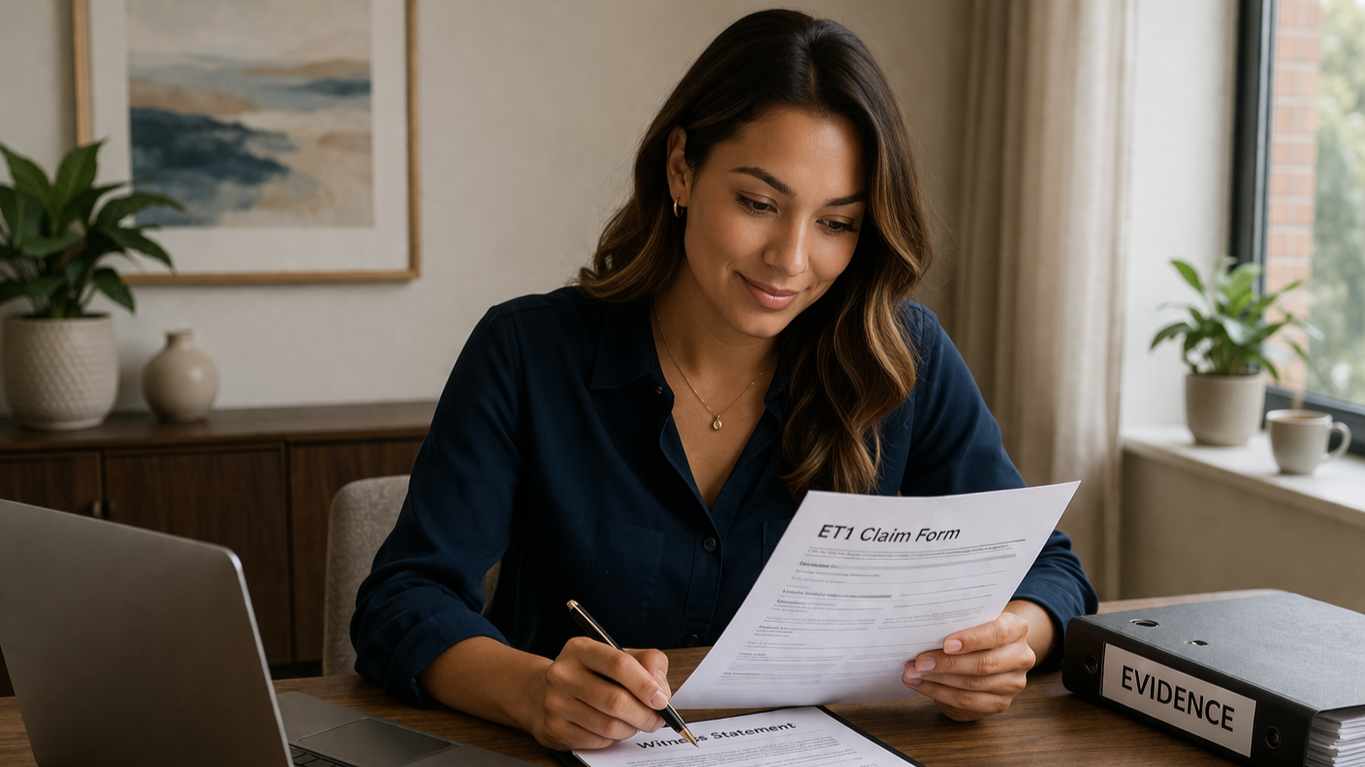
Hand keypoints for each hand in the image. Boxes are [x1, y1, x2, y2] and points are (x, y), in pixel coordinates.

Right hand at [525, 637, 672, 749]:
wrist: (543, 694)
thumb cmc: (590, 675)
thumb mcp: (617, 656)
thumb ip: (647, 662)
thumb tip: (660, 689)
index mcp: (580, 649)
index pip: (619, 664)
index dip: (645, 684)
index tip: (661, 699)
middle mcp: (563, 674)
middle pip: (615, 700)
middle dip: (644, 714)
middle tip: (656, 719)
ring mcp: (555, 703)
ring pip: (609, 726)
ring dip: (631, 728)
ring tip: (634, 722)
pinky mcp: (554, 730)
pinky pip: (597, 741)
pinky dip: (613, 739)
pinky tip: (611, 729)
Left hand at [903, 601, 1052, 720]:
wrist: (991, 650)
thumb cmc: (975, 631)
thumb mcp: (972, 620)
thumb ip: (958, 623)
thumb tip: (924, 631)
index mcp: (1017, 629)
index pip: (997, 634)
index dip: (971, 640)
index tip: (946, 644)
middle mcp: (1021, 657)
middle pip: (983, 664)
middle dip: (946, 664)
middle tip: (919, 662)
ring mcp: (1014, 683)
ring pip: (973, 686)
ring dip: (937, 681)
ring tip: (913, 674)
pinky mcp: (1001, 703)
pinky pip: (968, 703)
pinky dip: (939, 694)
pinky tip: (922, 685)